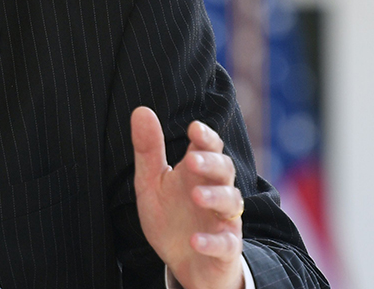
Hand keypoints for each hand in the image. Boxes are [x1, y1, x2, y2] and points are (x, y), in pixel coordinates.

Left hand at [131, 107, 244, 288]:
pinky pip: (226, 243)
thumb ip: (148, 149)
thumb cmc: (171, 217)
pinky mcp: (226, 248)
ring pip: (232, 202)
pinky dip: (213, 241)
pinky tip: (195, 240)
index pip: (210, 147)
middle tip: (192, 160)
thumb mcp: (151, 183)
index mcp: (197, 173)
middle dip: (211, 163)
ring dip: (216, 196)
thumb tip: (141, 110)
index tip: (194, 127)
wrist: (185, 262)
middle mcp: (216, 191)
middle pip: (225, 170)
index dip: (206, 137)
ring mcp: (223, 220)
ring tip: (196, 195)